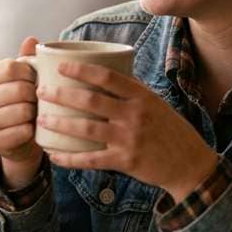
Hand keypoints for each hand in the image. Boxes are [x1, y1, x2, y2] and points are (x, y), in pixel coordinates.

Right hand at [0, 37, 43, 189]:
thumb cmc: (22, 102)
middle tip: (40, 100)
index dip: (30, 73)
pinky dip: (32, 130)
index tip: (36, 80)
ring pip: (22, 111)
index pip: (10, 67)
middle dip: (36, 95)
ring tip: (37, 113)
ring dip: (36, 113)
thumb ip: (27, 59)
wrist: (18, 138)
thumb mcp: (24, 79)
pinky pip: (21, 132)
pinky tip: (32, 129)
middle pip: (19, 89)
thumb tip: (31, 39)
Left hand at [36, 60, 216, 204]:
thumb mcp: (155, 104)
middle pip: (90, 101)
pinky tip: (54, 155)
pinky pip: (91, 160)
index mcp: (141, 96)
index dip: (81, 70)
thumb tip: (103, 75)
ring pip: (86, 129)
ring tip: (41, 118)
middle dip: (61, 95)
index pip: (107, 77)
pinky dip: (69, 158)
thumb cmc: (170, 130)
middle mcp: (135, 115)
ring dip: (60, 123)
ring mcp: (129, 138)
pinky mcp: (126, 161)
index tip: (60, 66)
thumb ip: (131, 93)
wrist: (190, 164)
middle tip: (41, 92)